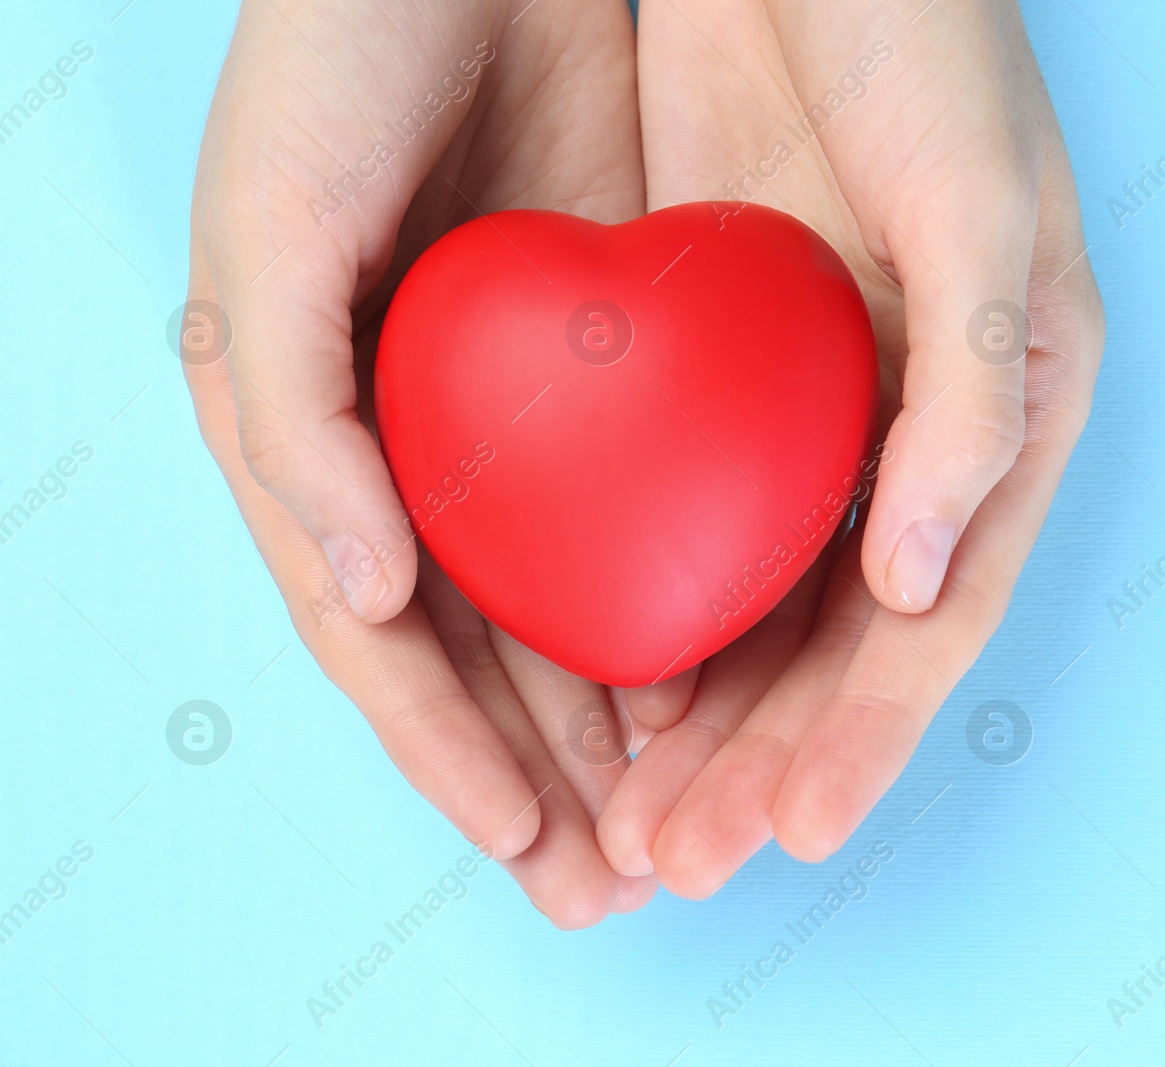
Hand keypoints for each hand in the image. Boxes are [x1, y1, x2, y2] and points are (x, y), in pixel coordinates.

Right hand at [181, 0, 677, 926]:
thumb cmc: (335, 67)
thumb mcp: (268, 237)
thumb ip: (294, 426)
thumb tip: (369, 601)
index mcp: (323, 443)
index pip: (388, 642)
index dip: (448, 753)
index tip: (528, 848)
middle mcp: (420, 452)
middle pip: (485, 653)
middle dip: (547, 775)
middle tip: (617, 882)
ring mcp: (519, 419)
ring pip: (570, 605)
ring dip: (618, 718)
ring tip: (676, 815)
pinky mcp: (611, 371)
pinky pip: (646, 513)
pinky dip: (674, 599)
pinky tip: (719, 670)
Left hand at [595, 0, 1104, 894]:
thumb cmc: (923, 39)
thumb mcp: (982, 206)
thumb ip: (973, 396)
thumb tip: (917, 583)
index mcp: (1009, 413)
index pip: (939, 614)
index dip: (870, 734)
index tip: (794, 833)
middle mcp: (918, 438)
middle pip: (845, 642)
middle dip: (770, 760)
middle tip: (680, 856)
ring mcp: (819, 418)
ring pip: (765, 608)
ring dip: (708, 721)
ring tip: (638, 821)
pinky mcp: (728, 384)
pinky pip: (696, 529)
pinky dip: (659, 617)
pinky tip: (609, 691)